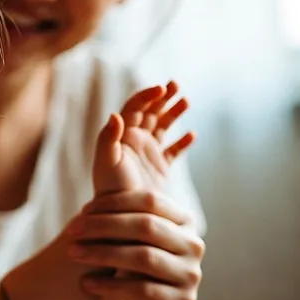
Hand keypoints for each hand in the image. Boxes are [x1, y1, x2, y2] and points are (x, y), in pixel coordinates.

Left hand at [69, 190, 203, 299]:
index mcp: (184, 220)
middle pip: (145, 227)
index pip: (149, 201)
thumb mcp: (132, 234)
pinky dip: (109, 286)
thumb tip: (102, 145)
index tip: (81, 210)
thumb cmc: (138, 263)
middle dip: (103, 227)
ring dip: (102, 255)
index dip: (113, 203)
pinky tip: (86, 283)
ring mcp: (191, 275)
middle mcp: (193, 244)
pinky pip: (142, 290)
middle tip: (70, 231)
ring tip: (73, 254)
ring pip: (143, 258)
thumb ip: (121, 209)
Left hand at [93, 81, 193, 196]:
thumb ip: (108, 138)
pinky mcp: (161, 168)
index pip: (134, 108)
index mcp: (122, 136)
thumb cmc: (110, 188)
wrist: (121, 215)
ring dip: (173, 113)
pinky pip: (173, 151)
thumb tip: (115, 114)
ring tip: (186, 100)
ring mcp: (148, 154)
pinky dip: (182, 142)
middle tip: (175, 83)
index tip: (161, 88)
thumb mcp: (106, 161)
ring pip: (163, 127)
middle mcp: (135, 141)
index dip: (147, 96)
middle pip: (150, 112)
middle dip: (162, 97)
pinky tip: (192, 134)